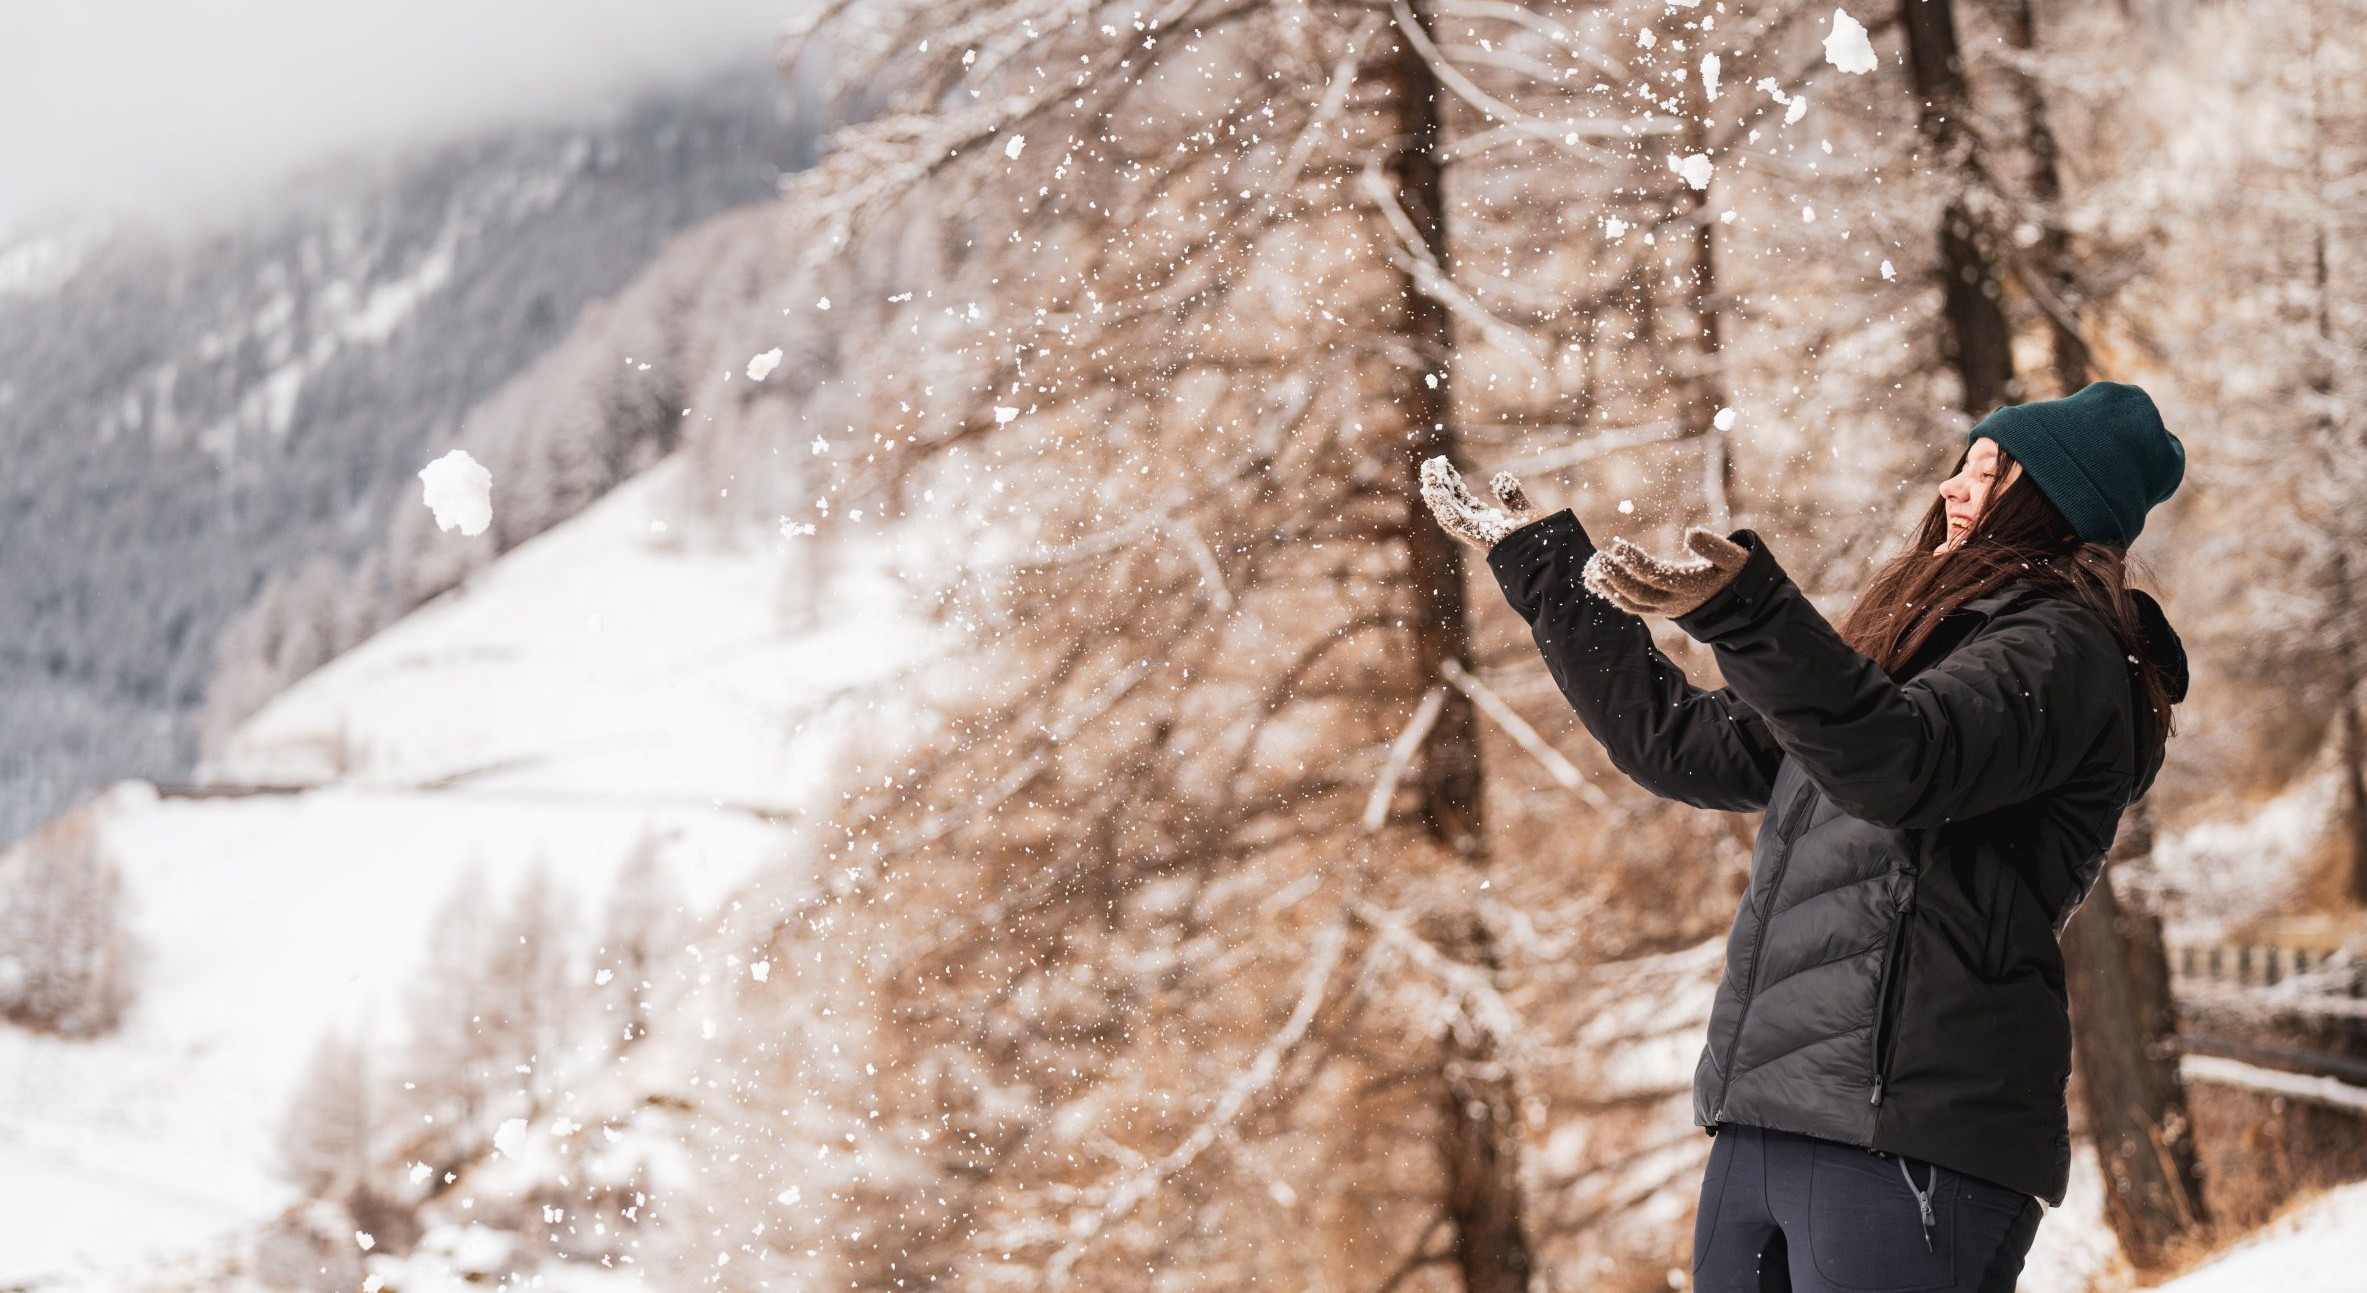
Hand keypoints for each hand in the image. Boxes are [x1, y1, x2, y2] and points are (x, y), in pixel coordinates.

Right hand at [1421, 456, 1535, 549]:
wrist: (1550, 555)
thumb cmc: (1541, 540)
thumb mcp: (1526, 511)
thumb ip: (1512, 496)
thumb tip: (1501, 476)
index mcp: (1487, 524)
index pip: (1462, 503)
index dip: (1452, 486)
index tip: (1444, 468)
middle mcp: (1478, 530)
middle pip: (1451, 506)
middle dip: (1440, 486)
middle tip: (1430, 464)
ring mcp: (1476, 535)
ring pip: (1447, 512)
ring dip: (1435, 492)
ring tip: (1427, 470)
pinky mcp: (1477, 537)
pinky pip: (1453, 520)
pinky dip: (1442, 504)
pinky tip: (1433, 488)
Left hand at [1582, 527, 1749, 617]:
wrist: (1733, 602)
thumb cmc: (1731, 572)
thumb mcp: (1733, 558)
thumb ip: (1716, 546)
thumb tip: (1692, 533)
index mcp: (1691, 585)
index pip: (1657, 576)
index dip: (1636, 563)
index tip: (1618, 545)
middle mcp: (1674, 600)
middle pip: (1639, 593)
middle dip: (1616, 576)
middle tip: (1597, 558)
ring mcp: (1663, 608)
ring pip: (1631, 603)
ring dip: (1608, 587)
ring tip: (1590, 568)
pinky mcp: (1656, 609)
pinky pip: (1631, 606)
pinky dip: (1611, 595)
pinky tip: (1595, 579)